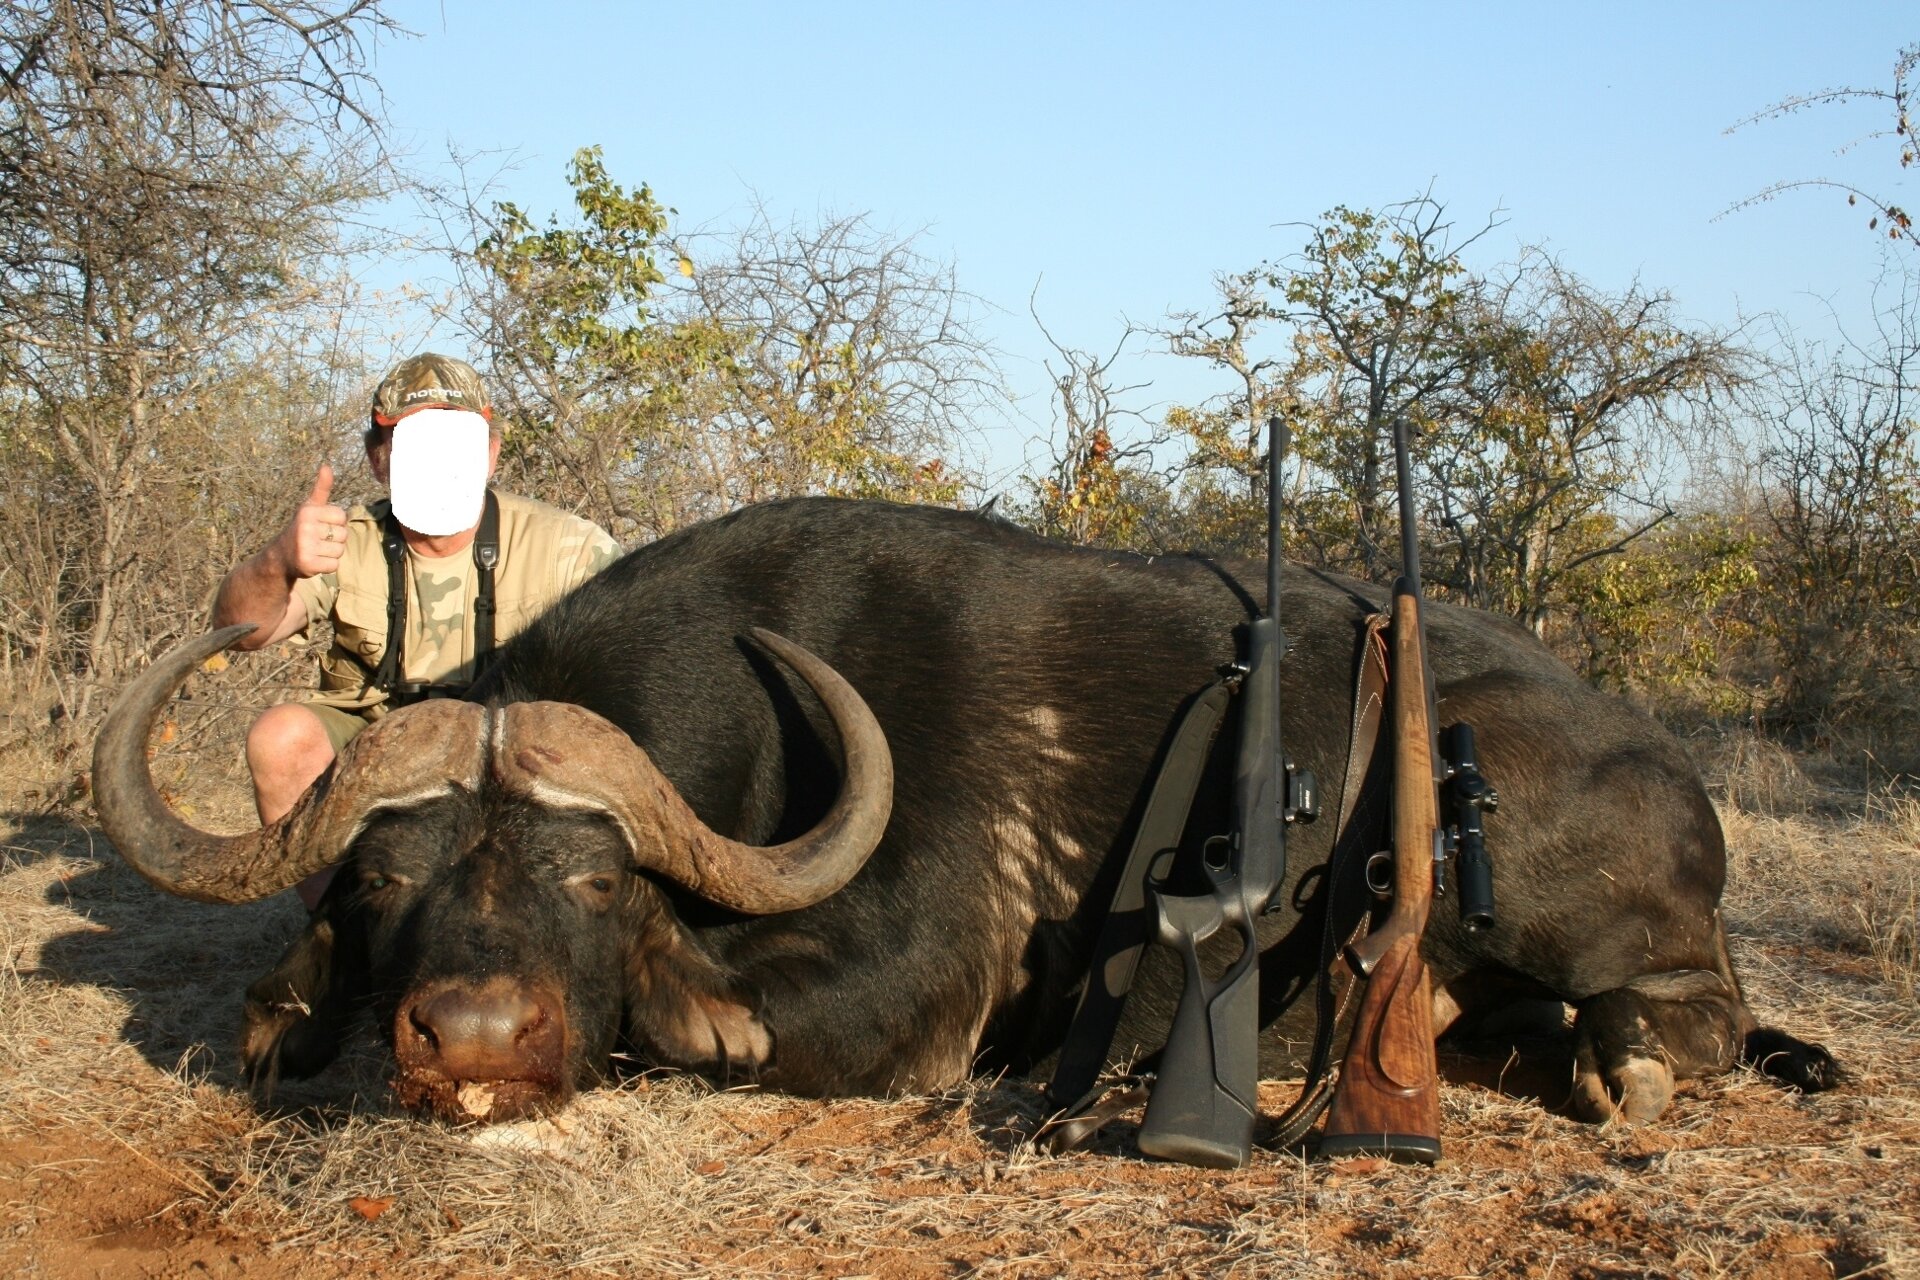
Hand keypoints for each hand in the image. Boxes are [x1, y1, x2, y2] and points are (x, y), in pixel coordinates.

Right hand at [277, 464, 348, 579]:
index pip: (341, 516)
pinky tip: (315, 562)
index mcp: (307, 511)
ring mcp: (305, 546)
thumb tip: (326, 466)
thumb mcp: (309, 507)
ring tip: (316, 550)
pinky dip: (327, 566)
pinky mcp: (307, 564)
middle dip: (335, 540)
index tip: (321, 525)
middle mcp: (305, 527)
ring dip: (331, 554)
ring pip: (340, 551)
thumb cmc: (301, 529)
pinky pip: (334, 565)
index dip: (335, 523)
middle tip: (318, 541)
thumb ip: (321, 489)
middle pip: (343, 534)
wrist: (280, 557)